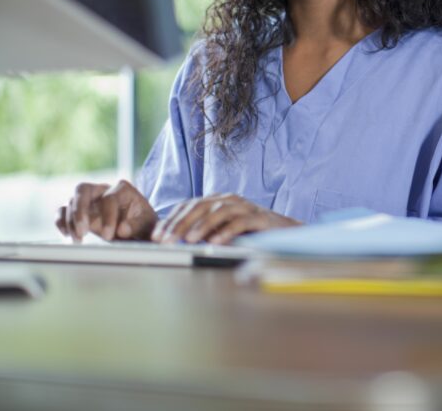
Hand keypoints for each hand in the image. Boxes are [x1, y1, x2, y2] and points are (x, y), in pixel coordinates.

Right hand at [55, 180, 157, 242]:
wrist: (139, 230)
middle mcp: (103, 190)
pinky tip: (66, 235)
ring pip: (71, 200)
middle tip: (83, 231)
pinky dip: (60, 221)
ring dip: (70, 220)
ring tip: (78, 239)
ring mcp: (89, 199)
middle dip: (80, 210)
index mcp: (123, 189)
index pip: (109, 198)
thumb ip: (137, 225)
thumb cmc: (144, 225)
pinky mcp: (80, 211)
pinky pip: (63, 210)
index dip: (108, 217)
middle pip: (83, 189)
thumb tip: (122, 229)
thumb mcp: (148, 225)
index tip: (110, 236)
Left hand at [152, 194, 300, 244]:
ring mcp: (246, 207)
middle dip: (180, 224)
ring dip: (201, 226)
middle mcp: (230, 200)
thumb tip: (175, 241)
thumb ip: (203, 232)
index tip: (157, 236)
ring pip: (219, 211)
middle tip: (166, 240)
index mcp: (218, 201)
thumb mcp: (222, 231)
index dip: (171, 220)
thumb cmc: (251, 233)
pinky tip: (215, 242)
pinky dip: (226, 231)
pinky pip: (241, 222)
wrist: (285, 233)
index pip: (189, 206)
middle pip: (200, 206)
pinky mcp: (260, 217)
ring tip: (188, 241)